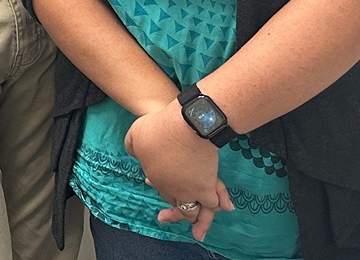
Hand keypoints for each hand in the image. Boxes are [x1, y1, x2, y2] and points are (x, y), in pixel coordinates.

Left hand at [126, 102, 231, 239]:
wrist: (186, 126)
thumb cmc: (159, 128)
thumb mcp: (135, 134)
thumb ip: (133, 147)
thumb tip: (137, 154)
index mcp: (155, 178)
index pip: (160, 190)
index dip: (158, 187)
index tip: (150, 182)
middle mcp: (173, 190)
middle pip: (177, 206)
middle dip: (174, 215)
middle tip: (164, 219)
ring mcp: (191, 190)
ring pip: (196, 212)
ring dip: (199, 222)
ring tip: (198, 233)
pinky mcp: (207, 186)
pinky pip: (214, 202)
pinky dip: (220, 204)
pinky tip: (225, 207)